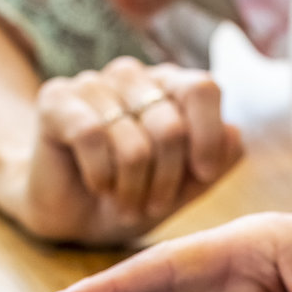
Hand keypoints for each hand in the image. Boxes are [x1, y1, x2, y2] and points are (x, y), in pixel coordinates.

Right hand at [14, 57, 243, 243]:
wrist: (73, 215)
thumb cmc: (133, 195)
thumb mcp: (185, 187)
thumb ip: (216, 161)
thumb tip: (234, 133)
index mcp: (170, 87)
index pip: (202, 88)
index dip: (208, 135)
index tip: (203, 174)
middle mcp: (133, 76)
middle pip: (170, 125)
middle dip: (166, 180)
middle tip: (152, 207)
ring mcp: (93, 83)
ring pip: (133, 140)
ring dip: (132, 187)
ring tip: (126, 205)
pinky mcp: (56, 99)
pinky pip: (92, 137)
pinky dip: (101, 175)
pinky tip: (99, 186)